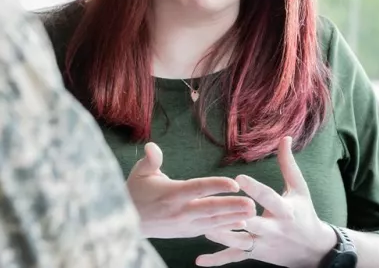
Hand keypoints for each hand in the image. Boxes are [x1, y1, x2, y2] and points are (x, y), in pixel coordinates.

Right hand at [127, 142, 256, 238]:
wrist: (126, 223)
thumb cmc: (135, 192)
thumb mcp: (140, 172)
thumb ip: (151, 159)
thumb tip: (151, 145)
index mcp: (171, 194)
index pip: (198, 188)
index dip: (216, 186)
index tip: (234, 183)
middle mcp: (179, 211)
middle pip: (210, 208)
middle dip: (232, 206)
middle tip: (252, 203)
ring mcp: (184, 224)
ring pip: (212, 221)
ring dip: (234, 217)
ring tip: (252, 213)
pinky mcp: (186, 232)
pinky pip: (209, 230)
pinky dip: (225, 228)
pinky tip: (241, 224)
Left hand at [196, 136, 334, 267]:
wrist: (312, 250)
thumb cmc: (304, 213)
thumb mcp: (299, 189)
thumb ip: (288, 164)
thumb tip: (285, 137)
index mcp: (285, 211)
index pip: (269, 198)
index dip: (255, 189)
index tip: (239, 178)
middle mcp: (273, 230)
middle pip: (253, 224)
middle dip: (237, 218)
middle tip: (217, 208)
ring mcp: (263, 244)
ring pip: (240, 242)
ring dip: (222, 237)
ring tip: (202, 228)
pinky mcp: (255, 254)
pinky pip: (234, 257)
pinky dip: (217, 260)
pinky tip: (199, 259)